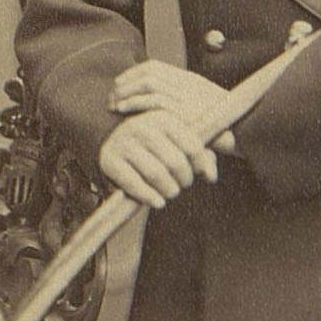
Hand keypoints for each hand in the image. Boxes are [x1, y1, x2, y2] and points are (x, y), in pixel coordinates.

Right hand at [98, 110, 219, 209]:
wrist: (114, 145)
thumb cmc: (156, 147)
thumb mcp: (178, 142)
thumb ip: (202, 154)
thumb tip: (211, 176)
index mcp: (163, 118)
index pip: (192, 146)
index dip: (202, 166)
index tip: (204, 176)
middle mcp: (142, 126)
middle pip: (175, 162)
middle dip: (184, 180)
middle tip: (182, 185)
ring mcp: (123, 142)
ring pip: (156, 174)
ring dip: (169, 190)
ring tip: (171, 192)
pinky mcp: (109, 160)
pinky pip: (134, 184)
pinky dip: (149, 197)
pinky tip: (158, 202)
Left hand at [111, 60, 235, 155]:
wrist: (240, 133)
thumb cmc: (220, 127)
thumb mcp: (202, 107)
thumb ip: (182, 102)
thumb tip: (156, 103)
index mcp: (189, 80)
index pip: (155, 67)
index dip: (133, 74)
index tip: (120, 84)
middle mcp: (187, 84)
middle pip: (148, 73)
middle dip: (126, 82)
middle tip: (112, 95)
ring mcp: (186, 96)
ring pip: (148, 84)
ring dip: (126, 92)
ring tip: (114, 103)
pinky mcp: (183, 111)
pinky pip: (152, 100)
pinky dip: (133, 103)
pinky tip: (122, 110)